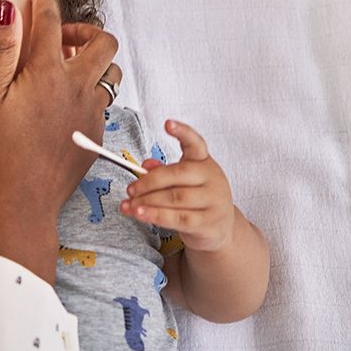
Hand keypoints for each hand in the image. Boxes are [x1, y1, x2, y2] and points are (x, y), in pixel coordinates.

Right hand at [0, 0, 119, 280]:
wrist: (21, 202)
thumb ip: (2, 49)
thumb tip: (9, 9)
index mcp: (47, 73)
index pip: (51, 21)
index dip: (44, 1)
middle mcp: (77, 87)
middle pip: (103, 42)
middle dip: (84, 31)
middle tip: (59, 39)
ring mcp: (91, 112)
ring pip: (111, 72)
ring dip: (94, 62)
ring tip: (66, 69)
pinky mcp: (96, 135)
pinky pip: (104, 102)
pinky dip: (90, 92)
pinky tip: (65, 105)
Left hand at [121, 120, 237, 251]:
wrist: (221, 227)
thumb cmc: (198, 199)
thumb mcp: (184, 181)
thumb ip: (165, 171)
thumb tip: (146, 164)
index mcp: (204, 162)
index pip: (196, 143)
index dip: (183, 132)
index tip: (167, 123)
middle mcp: (212, 178)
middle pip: (177, 174)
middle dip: (148, 182)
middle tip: (130, 189)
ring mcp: (213, 200)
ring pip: (174, 198)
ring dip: (147, 201)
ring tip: (129, 204)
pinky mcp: (208, 221)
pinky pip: (178, 218)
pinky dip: (155, 215)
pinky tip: (140, 214)